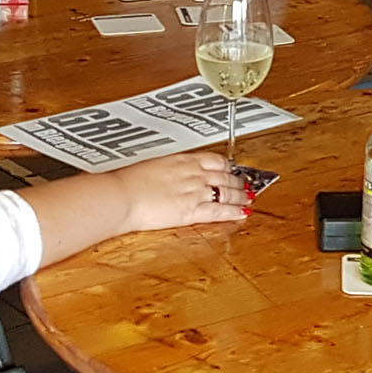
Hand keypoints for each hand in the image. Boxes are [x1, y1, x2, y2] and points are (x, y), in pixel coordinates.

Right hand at [111, 152, 249, 230]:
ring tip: (249, 198)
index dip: (229, 166)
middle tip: (247, 184)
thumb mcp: (153, 165)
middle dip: (239, 181)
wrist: (122, 195)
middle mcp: (193, 174)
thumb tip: (167, 172)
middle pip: (225, 176)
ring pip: (226, 193)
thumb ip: (167, 169)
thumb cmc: (129, 181)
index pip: (215, 160)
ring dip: (241, 196)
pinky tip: (242, 212)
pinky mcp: (191, 212)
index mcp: (183, 160)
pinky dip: (234, 212)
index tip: (233, 168)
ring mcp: (195, 193)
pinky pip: (219, 211)